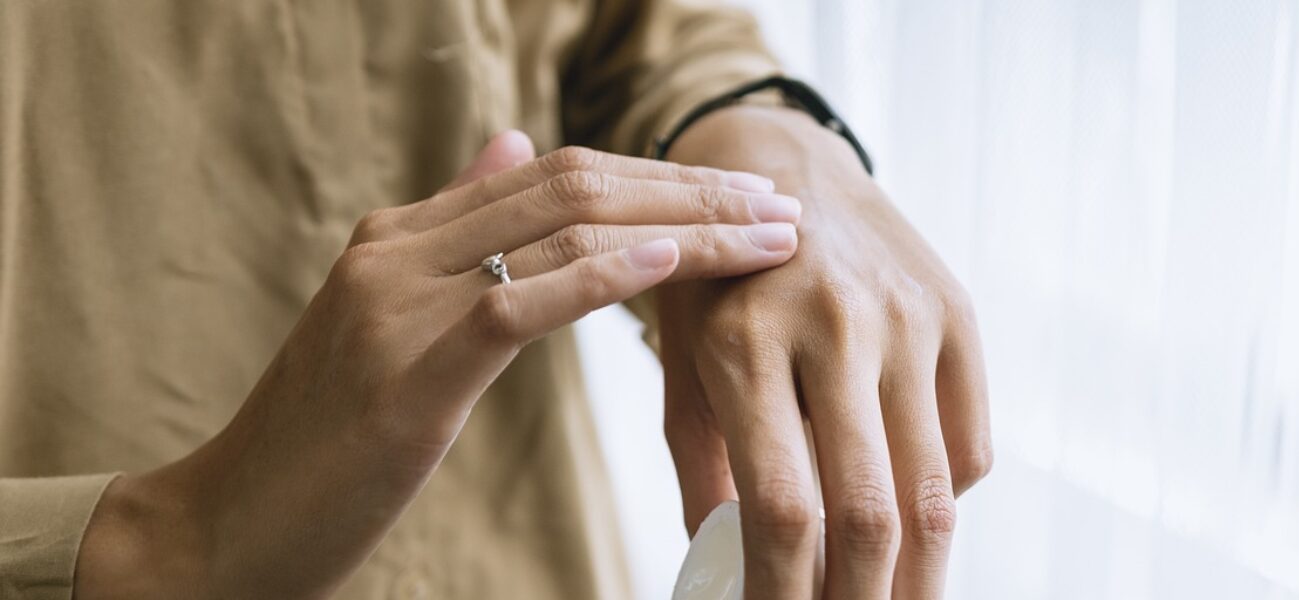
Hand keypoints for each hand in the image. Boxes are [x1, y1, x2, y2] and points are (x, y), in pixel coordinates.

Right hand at [74, 133, 803, 598]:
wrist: (229, 525)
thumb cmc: (325, 439)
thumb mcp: (391, 318)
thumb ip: (453, 232)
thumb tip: (514, 148)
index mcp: (400, 234)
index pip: (554, 175)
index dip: (656, 179)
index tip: (740, 202)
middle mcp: (398, 249)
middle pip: (573, 187)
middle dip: (689, 193)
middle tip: (779, 210)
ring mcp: (397, 302)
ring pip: (561, 230)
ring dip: (680, 229)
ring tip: (765, 239)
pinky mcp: (407, 371)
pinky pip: (518, 301)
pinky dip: (602, 276)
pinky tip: (670, 263)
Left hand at [660, 106, 992, 598]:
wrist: (785, 169)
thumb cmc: (719, 284)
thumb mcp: (686, 365)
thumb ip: (704, 468)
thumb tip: (725, 570)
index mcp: (745, 340)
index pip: (779, 504)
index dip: (783, 591)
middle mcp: (835, 323)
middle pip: (868, 510)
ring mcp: (908, 316)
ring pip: (934, 491)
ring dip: (919, 576)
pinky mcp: (958, 314)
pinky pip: (971, 448)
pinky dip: (945, 503)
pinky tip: (910, 514)